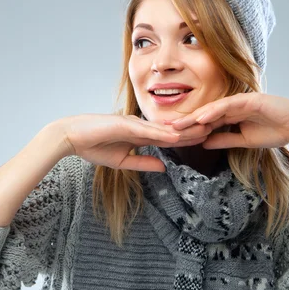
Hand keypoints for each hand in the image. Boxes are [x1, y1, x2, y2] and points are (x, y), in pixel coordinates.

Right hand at [57, 114, 211, 171]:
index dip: (188, 137)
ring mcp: (134, 123)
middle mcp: (141, 126)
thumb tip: (164, 166)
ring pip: (165, 128)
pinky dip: (164, 133)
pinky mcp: (125, 123)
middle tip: (217, 128)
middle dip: (194, 130)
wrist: (71, 137)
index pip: (169, 136)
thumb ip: (144, 162)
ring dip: (185, 129)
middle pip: (172, 129)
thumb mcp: (123, 161)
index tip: (206, 138)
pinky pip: (148, 130)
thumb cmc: (93, 146)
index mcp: (141, 134)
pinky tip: (178, 136)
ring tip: (206, 129)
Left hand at [167, 92, 288, 148]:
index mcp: (230, 115)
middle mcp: (232, 106)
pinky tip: (200, 118)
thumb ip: (224, 140)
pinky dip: (213, 111)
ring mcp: (240, 101)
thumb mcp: (244, 140)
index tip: (172, 138)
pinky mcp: (249, 99)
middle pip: (203, 114)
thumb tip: (204, 143)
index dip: (188, 130)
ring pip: (211, 108)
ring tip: (177, 125)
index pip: (205, 123)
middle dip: (184, 122)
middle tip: (164, 130)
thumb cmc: (275, 131)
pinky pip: (227, 105)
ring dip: (193, 117)